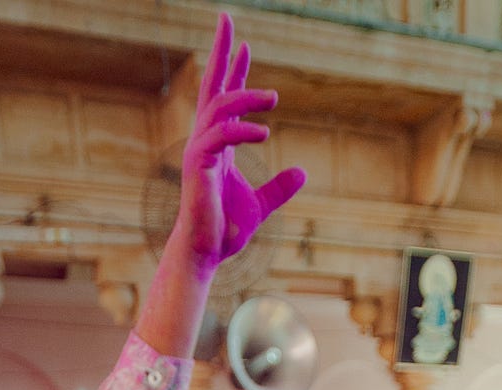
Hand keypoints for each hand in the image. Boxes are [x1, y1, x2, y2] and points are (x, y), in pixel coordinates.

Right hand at [177, 14, 304, 276]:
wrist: (206, 254)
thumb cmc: (225, 231)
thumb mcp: (260, 206)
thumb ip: (279, 188)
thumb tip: (303, 173)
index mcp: (218, 146)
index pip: (224, 99)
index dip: (234, 71)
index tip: (244, 46)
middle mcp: (205, 141)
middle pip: (211, 86)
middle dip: (220, 52)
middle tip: (228, 19)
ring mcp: (199, 151)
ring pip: (218, 107)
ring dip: (245, 96)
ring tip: (274, 98)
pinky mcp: (198, 165)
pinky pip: (220, 136)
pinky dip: (242, 130)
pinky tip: (265, 132)